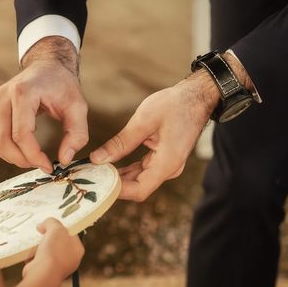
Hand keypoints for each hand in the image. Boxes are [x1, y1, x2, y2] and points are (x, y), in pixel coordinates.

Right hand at [0, 37, 88, 171]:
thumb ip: (76, 134)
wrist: (47, 66)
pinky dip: (4, 148)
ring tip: (30, 158)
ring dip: (10, 156)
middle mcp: (2, 95)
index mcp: (22, 92)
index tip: (49, 166)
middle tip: (39, 165)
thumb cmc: (63, 86)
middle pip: (2, 140)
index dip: (34, 156)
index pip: (21, 134)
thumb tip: (64, 160)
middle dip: (21, 160)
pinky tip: (21, 148)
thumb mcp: (78, 107)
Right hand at [23, 218, 83, 279]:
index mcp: (77, 249)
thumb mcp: (56, 228)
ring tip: (36, 244)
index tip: (51, 224)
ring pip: (46, 250)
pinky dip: (33, 255)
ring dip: (38, 246)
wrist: (43, 273)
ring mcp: (57, 266)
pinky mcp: (45, 271)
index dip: (60, 227)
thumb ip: (51, 222)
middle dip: (47, 237)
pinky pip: (38, 259)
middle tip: (41, 232)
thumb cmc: (54, 251)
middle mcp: (70, 259)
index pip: (70, 234)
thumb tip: (43, 225)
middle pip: (57, 242)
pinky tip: (32, 254)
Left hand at [90, 69, 220, 201]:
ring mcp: (167, 165)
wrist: (198, 96)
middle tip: (89, 177)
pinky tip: (110, 165)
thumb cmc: (174, 104)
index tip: (96, 183)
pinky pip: (143, 170)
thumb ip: (120, 143)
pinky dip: (126, 170)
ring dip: (118, 177)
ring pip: (139, 180)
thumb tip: (97, 160)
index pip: (138, 190)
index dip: (116, 191)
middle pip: (137, 188)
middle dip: (113, 184)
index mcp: (167, 163)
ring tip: (95, 171)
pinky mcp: (164, 159)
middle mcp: (169, 169)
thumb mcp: (143, 121)